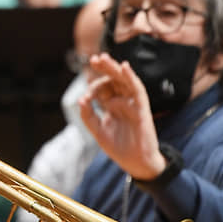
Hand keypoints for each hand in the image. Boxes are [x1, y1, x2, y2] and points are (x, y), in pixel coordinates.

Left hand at [78, 53, 165, 179]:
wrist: (135, 163)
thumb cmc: (118, 147)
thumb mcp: (97, 131)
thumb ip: (88, 116)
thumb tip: (80, 99)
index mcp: (111, 105)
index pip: (102, 88)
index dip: (92, 88)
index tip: (86, 98)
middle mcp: (122, 101)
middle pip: (113, 79)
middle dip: (104, 68)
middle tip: (94, 59)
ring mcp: (132, 103)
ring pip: (124, 80)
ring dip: (115, 68)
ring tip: (104, 58)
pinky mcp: (141, 108)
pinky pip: (137, 89)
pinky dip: (131, 77)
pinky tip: (124, 67)